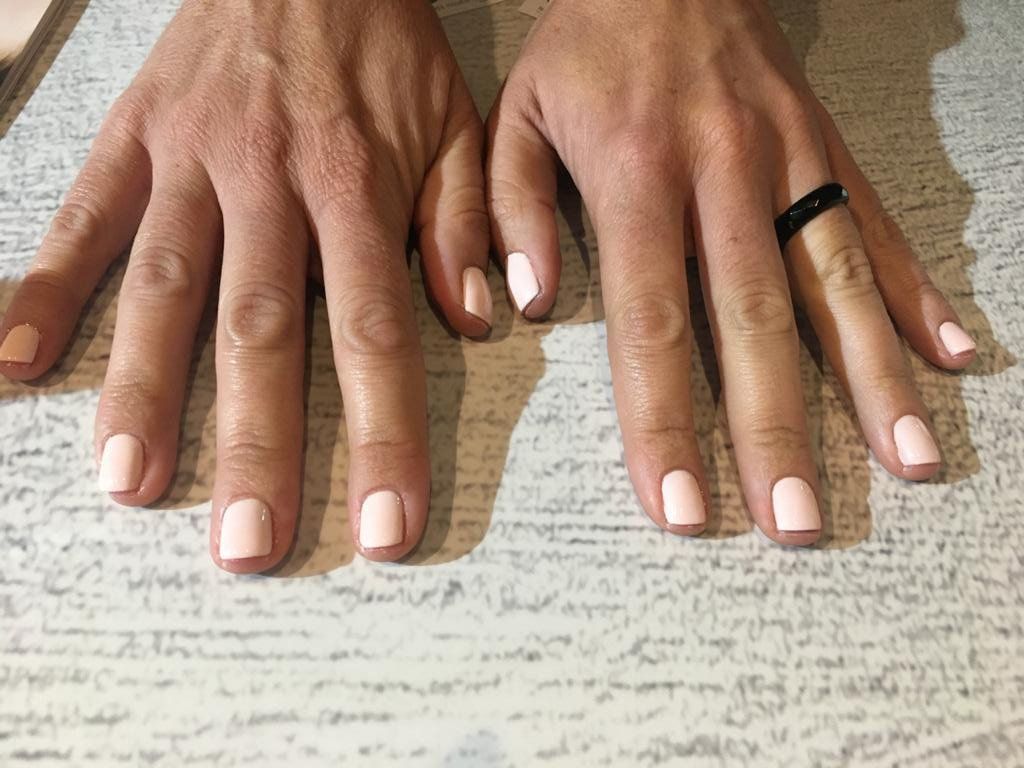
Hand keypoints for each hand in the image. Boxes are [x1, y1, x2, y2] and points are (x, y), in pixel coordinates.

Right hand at [0, 0, 490, 570]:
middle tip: (246, 544)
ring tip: (129, 482)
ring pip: (164, 288)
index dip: (381, 436)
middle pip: (261, 331)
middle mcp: (268, 182)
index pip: (375, 334)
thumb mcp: (453, 122)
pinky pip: (84, 216)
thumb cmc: (385, 42)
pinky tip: (15, 362)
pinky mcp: (134, 136)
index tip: (381, 527)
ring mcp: (191, 161)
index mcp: (356, 186)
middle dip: (255, 444)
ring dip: (144, 389)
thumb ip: (463, 221)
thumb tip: (475, 320)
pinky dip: (47, 288)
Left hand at [486, 0, 975, 544]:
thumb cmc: (585, 38)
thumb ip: (511, 209)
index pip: (651, 322)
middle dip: (777, 430)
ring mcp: (788, 160)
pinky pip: (876, 225)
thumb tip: (532, 305)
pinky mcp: (827, 146)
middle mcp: (724, 174)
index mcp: (636, 174)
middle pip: (755, 321)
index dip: (666, 421)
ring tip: (907, 461)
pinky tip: (952, 355)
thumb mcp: (518, 109)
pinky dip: (916, 293)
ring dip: (874, 378)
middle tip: (798, 522)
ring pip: (836, 281)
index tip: (682, 505)